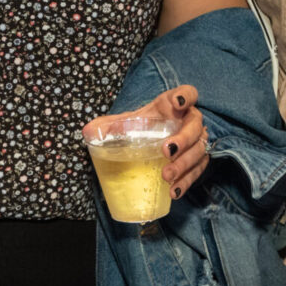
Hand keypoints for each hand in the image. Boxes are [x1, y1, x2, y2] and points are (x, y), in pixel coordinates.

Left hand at [85, 83, 210, 199]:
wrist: (159, 140)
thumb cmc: (146, 127)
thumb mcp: (130, 123)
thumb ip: (111, 125)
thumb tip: (87, 132)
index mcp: (173, 106)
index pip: (188, 94)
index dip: (185, 96)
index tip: (177, 103)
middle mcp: (190, 121)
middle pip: (195, 127)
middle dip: (183, 139)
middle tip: (166, 151)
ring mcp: (197, 141)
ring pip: (198, 151)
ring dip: (184, 164)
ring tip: (167, 176)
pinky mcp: (197, 161)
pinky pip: (197, 171)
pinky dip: (187, 181)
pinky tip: (174, 191)